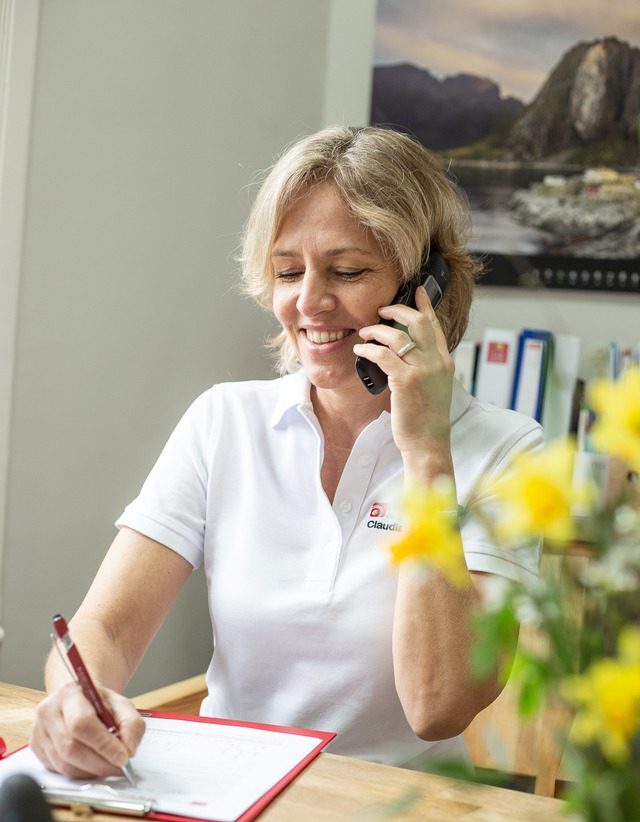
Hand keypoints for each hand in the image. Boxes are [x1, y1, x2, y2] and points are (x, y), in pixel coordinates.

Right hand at [30, 681, 144, 778]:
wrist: (79, 700)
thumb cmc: (99, 702)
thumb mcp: (121, 704)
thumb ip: (132, 723)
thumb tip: (129, 749)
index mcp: (68, 693)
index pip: (82, 723)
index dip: (103, 744)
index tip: (123, 757)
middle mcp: (48, 711)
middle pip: (71, 747)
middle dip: (99, 762)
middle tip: (119, 767)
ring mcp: (39, 731)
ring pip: (64, 764)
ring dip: (91, 771)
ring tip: (109, 766)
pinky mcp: (37, 749)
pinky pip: (59, 770)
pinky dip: (81, 773)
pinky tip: (93, 765)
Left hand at [354, 286, 454, 474]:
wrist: (428, 443)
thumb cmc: (427, 419)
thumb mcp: (434, 387)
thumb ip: (426, 367)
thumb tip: (407, 352)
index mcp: (444, 362)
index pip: (435, 325)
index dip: (425, 305)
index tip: (417, 291)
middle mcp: (436, 362)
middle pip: (417, 322)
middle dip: (396, 310)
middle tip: (380, 310)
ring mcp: (422, 370)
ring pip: (396, 335)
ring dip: (376, 330)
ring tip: (364, 333)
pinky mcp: (405, 381)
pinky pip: (383, 355)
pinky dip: (368, 349)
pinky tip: (360, 350)